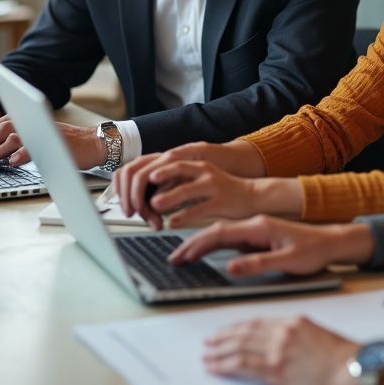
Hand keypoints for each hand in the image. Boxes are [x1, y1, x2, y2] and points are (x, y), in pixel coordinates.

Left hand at [0, 118, 104, 169]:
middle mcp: (35, 123)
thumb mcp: (40, 139)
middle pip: (2, 128)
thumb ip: (21, 141)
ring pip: (12, 138)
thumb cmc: (66, 144)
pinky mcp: (53, 144)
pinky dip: (21, 154)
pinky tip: (12, 162)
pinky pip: (33, 148)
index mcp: (29, 120)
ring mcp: (43, 133)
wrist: (93, 143)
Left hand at [113, 141, 266, 228]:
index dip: (145, 176)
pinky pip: (201, 207)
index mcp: (194, 164)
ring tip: (154, 206)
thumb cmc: (221, 192)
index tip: (131, 193)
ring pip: (187, 187)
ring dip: (169, 196)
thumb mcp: (198, 182)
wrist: (252, 196)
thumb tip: (150, 195)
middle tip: (138, 201)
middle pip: (174, 168)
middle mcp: (202, 170)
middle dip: (153, 184)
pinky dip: (186, 214)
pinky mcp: (223, 199)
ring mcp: (213, 183)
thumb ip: (177, 184)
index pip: (164, 162)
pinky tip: (174, 222)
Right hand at [167, 214, 373, 276]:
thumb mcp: (288, 260)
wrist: (333, 242)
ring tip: (183, 256)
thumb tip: (231, 267)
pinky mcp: (260, 236)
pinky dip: (215, 245)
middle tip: (174, 258)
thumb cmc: (314, 251)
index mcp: (260, 226)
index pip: (222, 233)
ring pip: (222, 234)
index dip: (199, 244)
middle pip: (217, 231)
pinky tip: (207, 252)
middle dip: (193, 243)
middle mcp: (256, 224)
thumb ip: (259, 263)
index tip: (182, 255)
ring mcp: (257, 229)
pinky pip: (231, 239)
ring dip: (202, 243)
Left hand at [203, 316, 358, 384]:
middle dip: (224, 336)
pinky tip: (215, 366)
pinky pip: (243, 364)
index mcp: (292, 321)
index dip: (239, 326)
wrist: (352, 367)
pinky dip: (225, 364)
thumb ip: (296, 333)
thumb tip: (280, 339)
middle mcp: (282, 332)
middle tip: (209, 340)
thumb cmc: (342, 355)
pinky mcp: (276, 369)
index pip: (258, 322)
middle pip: (245, 331)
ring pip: (239, 346)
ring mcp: (278, 350)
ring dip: (219, 350)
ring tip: (206, 354)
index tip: (227, 330)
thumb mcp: (317, 333)